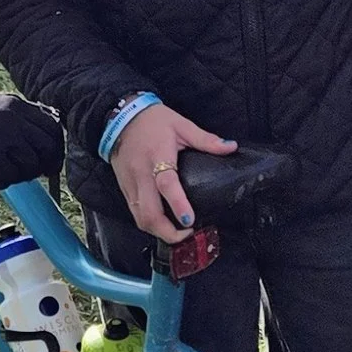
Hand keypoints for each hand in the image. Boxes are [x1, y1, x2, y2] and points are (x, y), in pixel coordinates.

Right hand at [0, 89, 64, 189]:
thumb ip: (3, 123)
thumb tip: (24, 144)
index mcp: (9, 102)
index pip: (51, 123)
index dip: (51, 145)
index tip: (44, 158)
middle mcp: (12, 116)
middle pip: (50, 145)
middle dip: (42, 163)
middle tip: (25, 174)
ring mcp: (3, 135)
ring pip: (32, 163)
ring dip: (17, 175)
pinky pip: (10, 177)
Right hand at [110, 105, 236, 242]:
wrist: (120, 117)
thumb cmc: (152, 121)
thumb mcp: (182, 125)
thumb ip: (206, 140)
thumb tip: (231, 147)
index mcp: (157, 157)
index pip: (166, 184)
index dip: (177, 204)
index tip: (189, 220)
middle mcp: (141, 175)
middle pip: (148, 212)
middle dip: (167, 231)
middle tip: (187, 234)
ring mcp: (130, 184)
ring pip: (139, 218)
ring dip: (157, 231)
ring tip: (178, 233)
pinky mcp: (124, 189)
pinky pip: (135, 213)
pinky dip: (148, 223)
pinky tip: (163, 224)